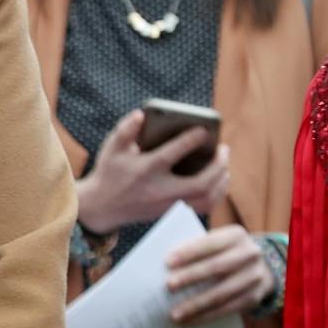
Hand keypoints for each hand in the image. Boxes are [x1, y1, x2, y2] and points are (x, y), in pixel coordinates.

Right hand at [75, 108, 229, 236]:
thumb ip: (125, 129)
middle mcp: (160, 189)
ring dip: (221, 181)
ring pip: (206, 199)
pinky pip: (203, 207)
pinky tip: (219, 181)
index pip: (173, 153)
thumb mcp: (111, 147)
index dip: (192, 139)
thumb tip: (141, 114)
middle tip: (224, 149)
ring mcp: (168, 204)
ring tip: (225, 165)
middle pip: (200, 183)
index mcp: (146, 169)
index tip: (205, 130)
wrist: (102, 207)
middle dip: (218, 165)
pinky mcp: (172, 213)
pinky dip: (216, 195)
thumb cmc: (109, 172)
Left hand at [166, 224, 270, 323]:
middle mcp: (250, 254)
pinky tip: (190, 320)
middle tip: (169, 286)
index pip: (210, 243)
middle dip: (191, 277)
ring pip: (222, 293)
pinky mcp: (254, 297)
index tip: (168, 262)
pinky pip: (228, 309)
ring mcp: (254, 277)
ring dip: (196, 304)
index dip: (189, 252)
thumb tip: (167, 267)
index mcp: (236, 236)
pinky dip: (206, 316)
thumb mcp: (218, 244)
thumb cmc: (226, 253)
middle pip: (217, 267)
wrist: (262, 267)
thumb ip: (198, 250)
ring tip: (175, 313)